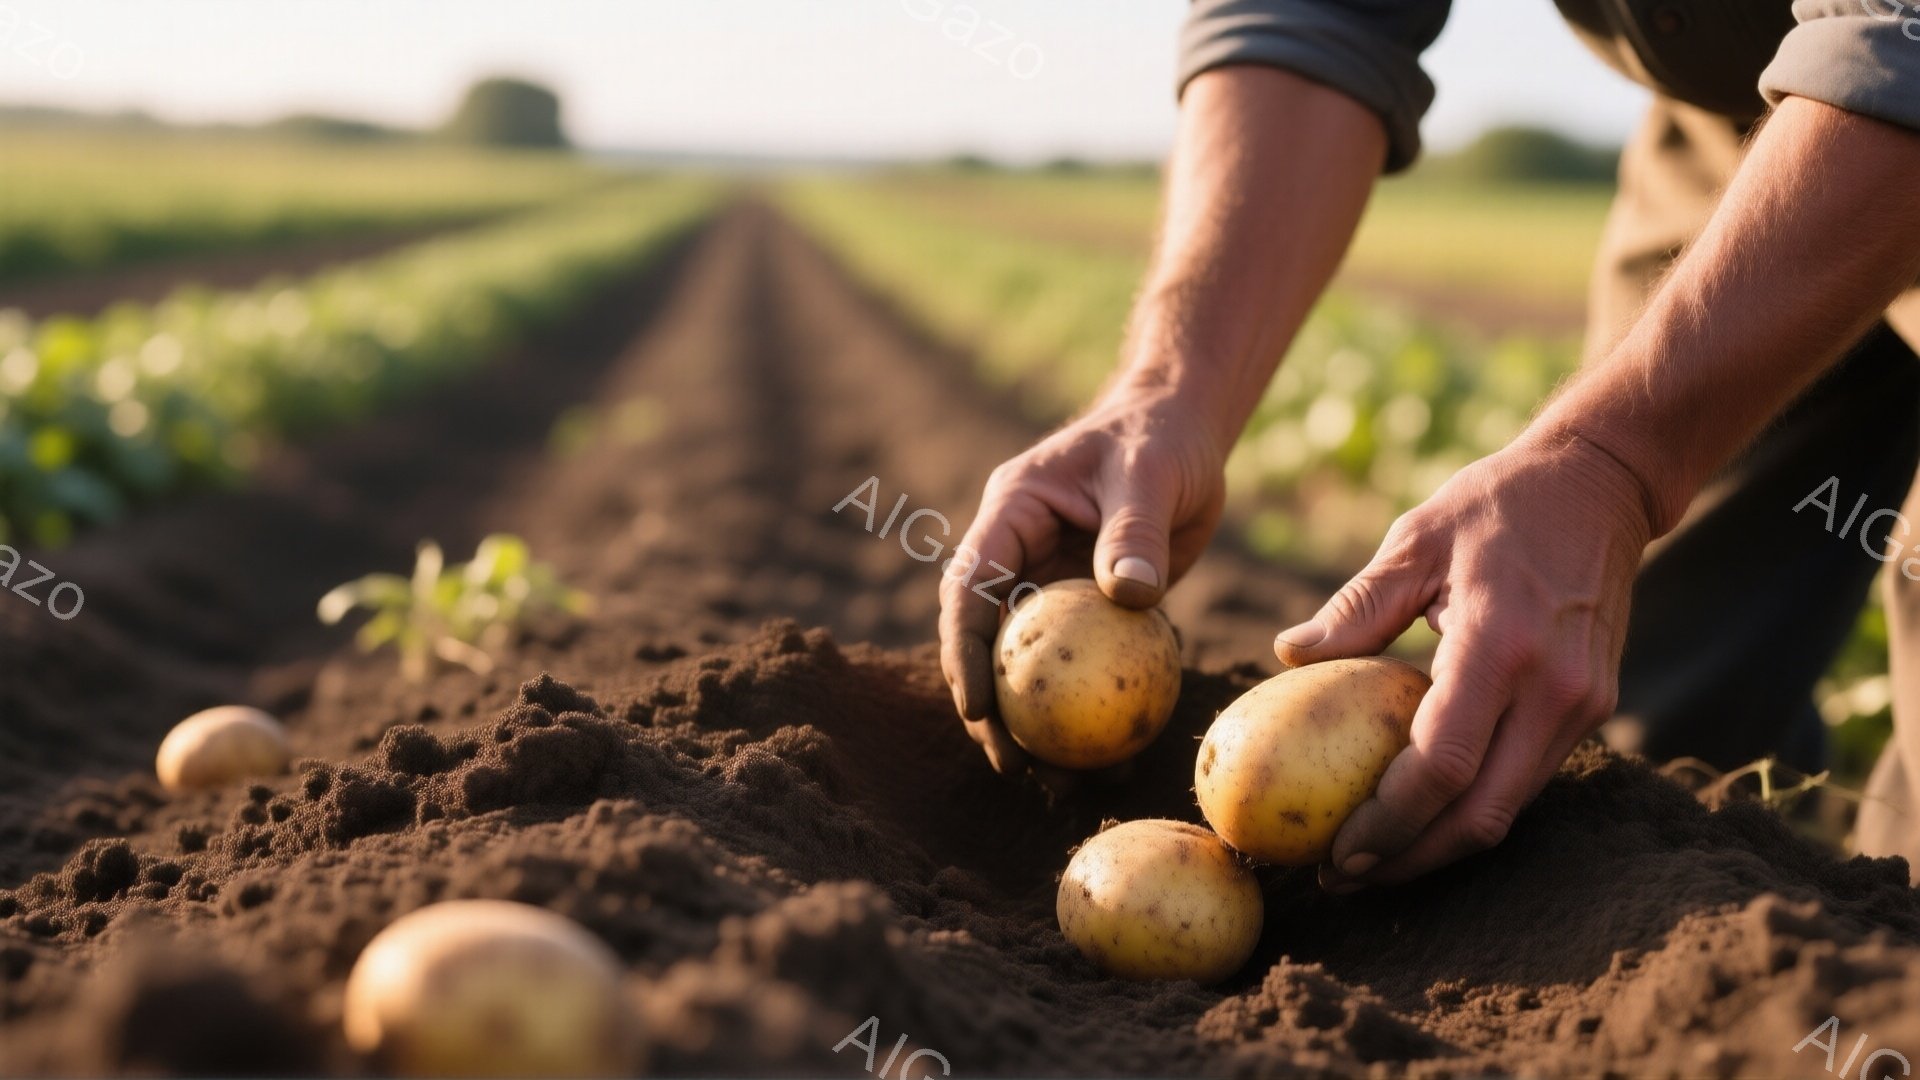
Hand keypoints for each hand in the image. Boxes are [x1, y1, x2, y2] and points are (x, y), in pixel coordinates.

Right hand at [939, 380, 1227, 773]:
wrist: (1184, 427)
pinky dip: (1089, 705)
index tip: (978, 709)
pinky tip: (1111, 759)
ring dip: (1037, 719)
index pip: (969, 589)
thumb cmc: (1161, 438)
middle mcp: (1018, 554)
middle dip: (989, 707)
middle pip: (987, 639)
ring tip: (1058, 781)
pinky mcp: (1088, 604)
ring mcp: (1050, 581)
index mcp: (1009, 515)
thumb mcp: (1149, 476)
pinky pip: (1082, 663)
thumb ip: (1135, 531)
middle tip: (1015, 765)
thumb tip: (1131, 596)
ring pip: (1030, 661)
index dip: (965, 652)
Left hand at [1276, 431, 1656, 888]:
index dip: (1388, 822)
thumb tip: (1285, 656)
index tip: (1335, 852)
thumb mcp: (1415, 540)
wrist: (1600, 484)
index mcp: (1501, 645)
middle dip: (1410, 858)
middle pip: (1482, 814)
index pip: (1444, 766)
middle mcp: (1553, 688)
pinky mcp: (1593, 707)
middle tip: (1342, 876)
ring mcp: (1583, 703)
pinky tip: (1420, 813)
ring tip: (1371, 857)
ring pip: (1510, 808)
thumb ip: (1355, 606)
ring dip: (1441, 844)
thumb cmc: (1494, 504)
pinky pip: (1527, 779)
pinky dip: (1473, 808)